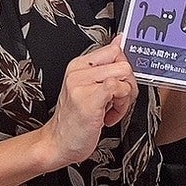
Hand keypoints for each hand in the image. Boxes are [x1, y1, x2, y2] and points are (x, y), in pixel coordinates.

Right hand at [40, 38, 137, 168]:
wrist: (57, 144)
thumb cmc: (74, 120)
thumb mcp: (89, 88)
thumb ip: (105, 66)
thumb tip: (120, 41)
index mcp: (78, 65)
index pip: (114, 50)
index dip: (124, 69)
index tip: (119, 86)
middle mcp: (78, 71)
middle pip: (122, 62)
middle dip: (128, 84)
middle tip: (116, 101)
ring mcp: (81, 84)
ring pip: (124, 74)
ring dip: (125, 97)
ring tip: (111, 109)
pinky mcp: (88, 99)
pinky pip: (117, 88)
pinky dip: (120, 106)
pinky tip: (108, 116)